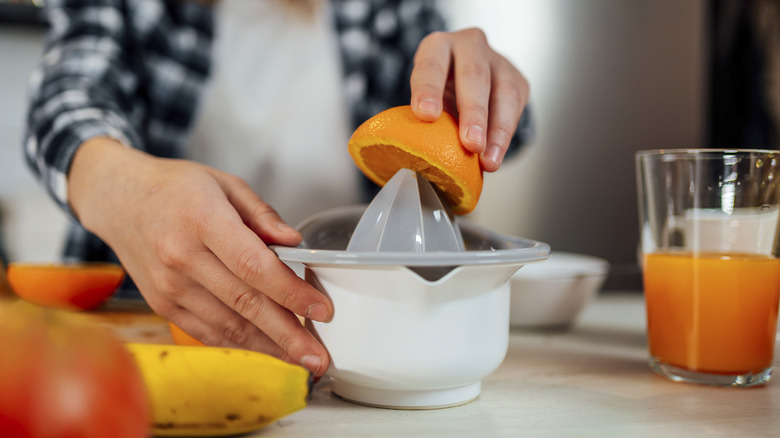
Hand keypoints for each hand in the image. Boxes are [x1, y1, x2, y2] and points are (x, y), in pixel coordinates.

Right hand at [68, 138, 331, 374]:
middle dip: (288, 334)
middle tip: (320, 355)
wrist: (119, 199)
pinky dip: (241, 344)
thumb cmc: (176, 188)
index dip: (291, 292)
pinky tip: (268, 350)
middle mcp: (182, 257)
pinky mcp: (163, 304)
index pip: (254, 266)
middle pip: (245, 304)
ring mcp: (169, 286)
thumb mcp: (225, 183)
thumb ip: (263, 215)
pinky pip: (208, 332)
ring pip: (228, 326)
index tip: (322, 310)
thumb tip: (295, 242)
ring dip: (270, 347)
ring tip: (303, 358)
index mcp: (203, 220)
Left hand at [409, 28, 528, 171]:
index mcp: (437, 46)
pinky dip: (506, 135)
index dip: (428, 90)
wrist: (467, 81)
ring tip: (489, 160)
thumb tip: (423, 152)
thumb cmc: (439, 91)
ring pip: (504, 92)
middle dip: (474, 112)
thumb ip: (426, 115)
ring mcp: (498, 60)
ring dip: (497, 130)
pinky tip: (496, 155)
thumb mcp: (425, 95)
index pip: (431, 65)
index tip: (426, 115)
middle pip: (474, 76)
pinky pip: (516, 107)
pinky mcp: (518, 79)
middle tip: (471, 143)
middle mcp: (470, 46)